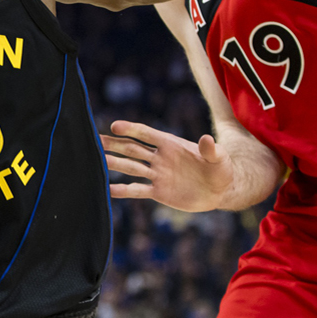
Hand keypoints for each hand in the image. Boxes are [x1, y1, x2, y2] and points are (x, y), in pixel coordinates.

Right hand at [101, 120, 232, 211]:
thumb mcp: (219, 158)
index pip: (146, 133)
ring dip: (113, 165)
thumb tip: (206, 139)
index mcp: (170, 144)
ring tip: (96, 162)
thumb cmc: (221, 169)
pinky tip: (107, 190)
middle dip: (114, 144)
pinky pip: (137, 190)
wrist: (221, 190)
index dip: (131, 129)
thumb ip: (211, 150)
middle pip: (132, 149)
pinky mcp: (158, 192)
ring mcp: (157, 174)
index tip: (114, 125)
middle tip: (94, 141)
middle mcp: (159, 157)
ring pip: (131, 168)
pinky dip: (123, 191)